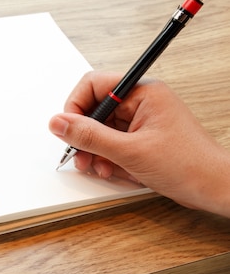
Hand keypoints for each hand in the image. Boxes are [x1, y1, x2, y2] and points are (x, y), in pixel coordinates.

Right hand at [49, 71, 229, 217]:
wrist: (215, 189)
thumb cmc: (189, 165)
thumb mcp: (129, 151)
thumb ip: (90, 136)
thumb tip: (59, 123)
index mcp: (142, 92)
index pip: (93, 85)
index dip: (75, 107)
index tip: (68, 129)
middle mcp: (141, 102)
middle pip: (94, 109)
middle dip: (85, 136)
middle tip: (81, 155)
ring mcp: (141, 120)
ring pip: (101, 129)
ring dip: (95, 151)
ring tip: (99, 167)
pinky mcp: (141, 138)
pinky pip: (112, 143)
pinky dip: (107, 158)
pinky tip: (113, 170)